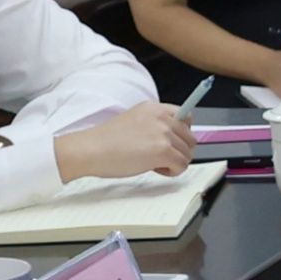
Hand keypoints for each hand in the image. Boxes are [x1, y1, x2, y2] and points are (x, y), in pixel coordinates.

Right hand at [51, 102, 194, 182]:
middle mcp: (161, 117)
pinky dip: (172, 172)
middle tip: (160, 157)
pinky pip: (182, 166)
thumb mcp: (135, 121)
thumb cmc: (105, 141)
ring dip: (174, 162)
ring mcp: (163, 134)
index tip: (173, 142)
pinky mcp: (162, 151)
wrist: (89, 150)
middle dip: (179, 151)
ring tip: (153, 163)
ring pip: (187, 154)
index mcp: (154, 108)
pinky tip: (155, 169)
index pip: (186, 117)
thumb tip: (174, 139)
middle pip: (190, 138)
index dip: (182, 133)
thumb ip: (155, 125)